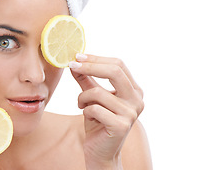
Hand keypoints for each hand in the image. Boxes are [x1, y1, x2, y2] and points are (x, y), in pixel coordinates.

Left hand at [69, 54, 143, 168]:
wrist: (101, 152)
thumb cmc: (97, 122)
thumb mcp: (92, 97)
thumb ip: (86, 79)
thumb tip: (75, 62)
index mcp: (133, 90)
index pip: (118, 64)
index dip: (97, 58)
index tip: (78, 56)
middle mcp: (136, 100)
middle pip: (114, 71)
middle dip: (90, 66)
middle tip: (73, 65)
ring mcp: (131, 113)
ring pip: (98, 92)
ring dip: (83, 97)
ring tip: (81, 104)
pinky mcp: (121, 126)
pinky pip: (94, 108)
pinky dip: (85, 110)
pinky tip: (87, 116)